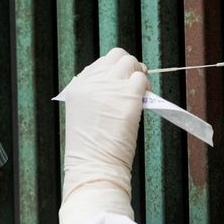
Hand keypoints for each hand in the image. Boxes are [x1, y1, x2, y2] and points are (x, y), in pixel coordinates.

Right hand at [57, 48, 148, 223]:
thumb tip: (119, 82)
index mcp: (77, 87)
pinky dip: (146, 87)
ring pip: (131, 63)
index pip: (101, 64)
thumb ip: (96, 95)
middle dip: (129, 68)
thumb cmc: (91, 149)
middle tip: (136, 85)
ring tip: (141, 92)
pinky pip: (141, 79)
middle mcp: (92, 82)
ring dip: (139, 74)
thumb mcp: (84, 115)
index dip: (115, 73)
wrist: (94, 166)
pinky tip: (143, 101)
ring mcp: (110, 88)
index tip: (121, 86)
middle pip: (117, 57)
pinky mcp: (128, 96)